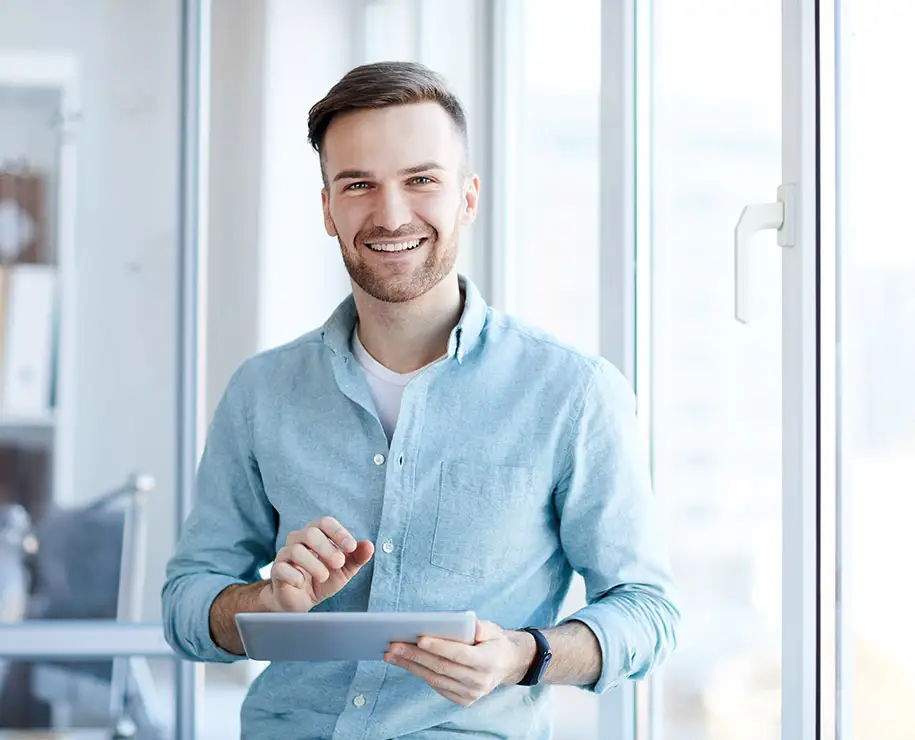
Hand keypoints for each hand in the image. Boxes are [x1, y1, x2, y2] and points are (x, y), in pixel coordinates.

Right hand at [263, 516, 373, 611]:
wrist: (302, 600)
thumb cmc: (323, 579)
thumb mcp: (344, 570)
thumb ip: (357, 557)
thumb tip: (369, 545)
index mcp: (316, 534)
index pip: (325, 523)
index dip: (339, 532)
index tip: (351, 547)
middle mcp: (298, 540)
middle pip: (310, 533)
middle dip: (327, 548)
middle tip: (339, 563)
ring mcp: (285, 554)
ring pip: (296, 550)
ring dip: (314, 565)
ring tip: (323, 576)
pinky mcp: (277, 570)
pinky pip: (282, 568)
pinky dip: (296, 576)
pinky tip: (303, 583)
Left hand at [384, 620, 534, 706]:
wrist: (507, 664)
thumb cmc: (494, 642)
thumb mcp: (493, 629)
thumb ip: (481, 627)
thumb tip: (462, 623)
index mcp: (488, 661)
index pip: (459, 654)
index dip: (439, 646)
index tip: (418, 638)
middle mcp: (479, 681)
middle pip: (441, 667)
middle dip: (414, 655)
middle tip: (393, 646)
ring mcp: (471, 694)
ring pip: (435, 679)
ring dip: (411, 666)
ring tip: (392, 655)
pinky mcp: (463, 700)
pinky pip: (437, 686)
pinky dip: (420, 674)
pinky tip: (407, 663)